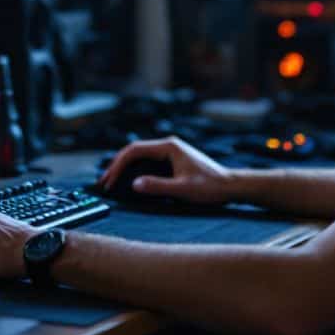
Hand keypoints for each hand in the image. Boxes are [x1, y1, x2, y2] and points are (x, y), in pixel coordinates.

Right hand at [99, 136, 234, 204]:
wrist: (230, 186)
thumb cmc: (210, 187)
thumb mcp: (183, 189)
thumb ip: (158, 186)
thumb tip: (134, 184)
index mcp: (169, 147)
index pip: (135, 150)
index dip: (118, 165)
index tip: (109, 180)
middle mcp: (168, 146)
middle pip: (134, 151)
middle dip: (117, 166)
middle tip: (104, 183)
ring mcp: (170, 152)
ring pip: (140, 156)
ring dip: (124, 168)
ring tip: (111, 182)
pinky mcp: (173, 161)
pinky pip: (148, 162)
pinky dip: (135, 170)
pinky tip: (128, 181)